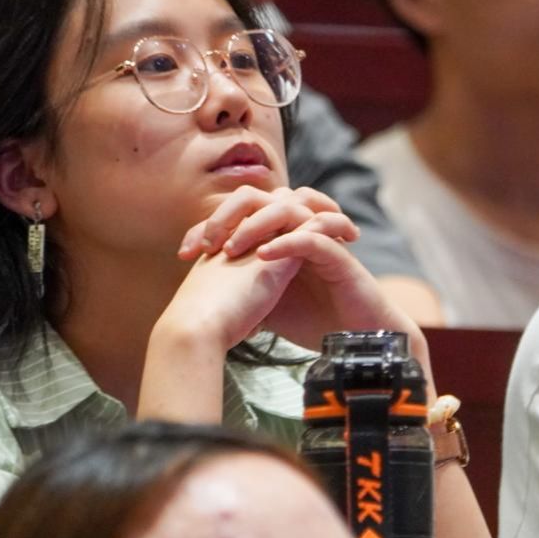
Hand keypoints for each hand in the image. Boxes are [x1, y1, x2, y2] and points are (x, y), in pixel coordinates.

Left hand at [171, 186, 413, 350]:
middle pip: (260, 198)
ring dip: (256, 224)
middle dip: (228, 215)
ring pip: (288, 208)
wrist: (354, 340)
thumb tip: (200, 296)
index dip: (209, 228)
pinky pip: (313, 236)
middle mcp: (298, 229)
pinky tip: (264, 256)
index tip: (185, 253)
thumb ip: (240, 289)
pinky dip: (287, 242)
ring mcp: (320, 238)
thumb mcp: (265, 303)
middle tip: (206, 243)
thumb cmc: (313, 318)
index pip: (239, 214)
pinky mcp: (340, 256)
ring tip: (231, 248)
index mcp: (278, 235)